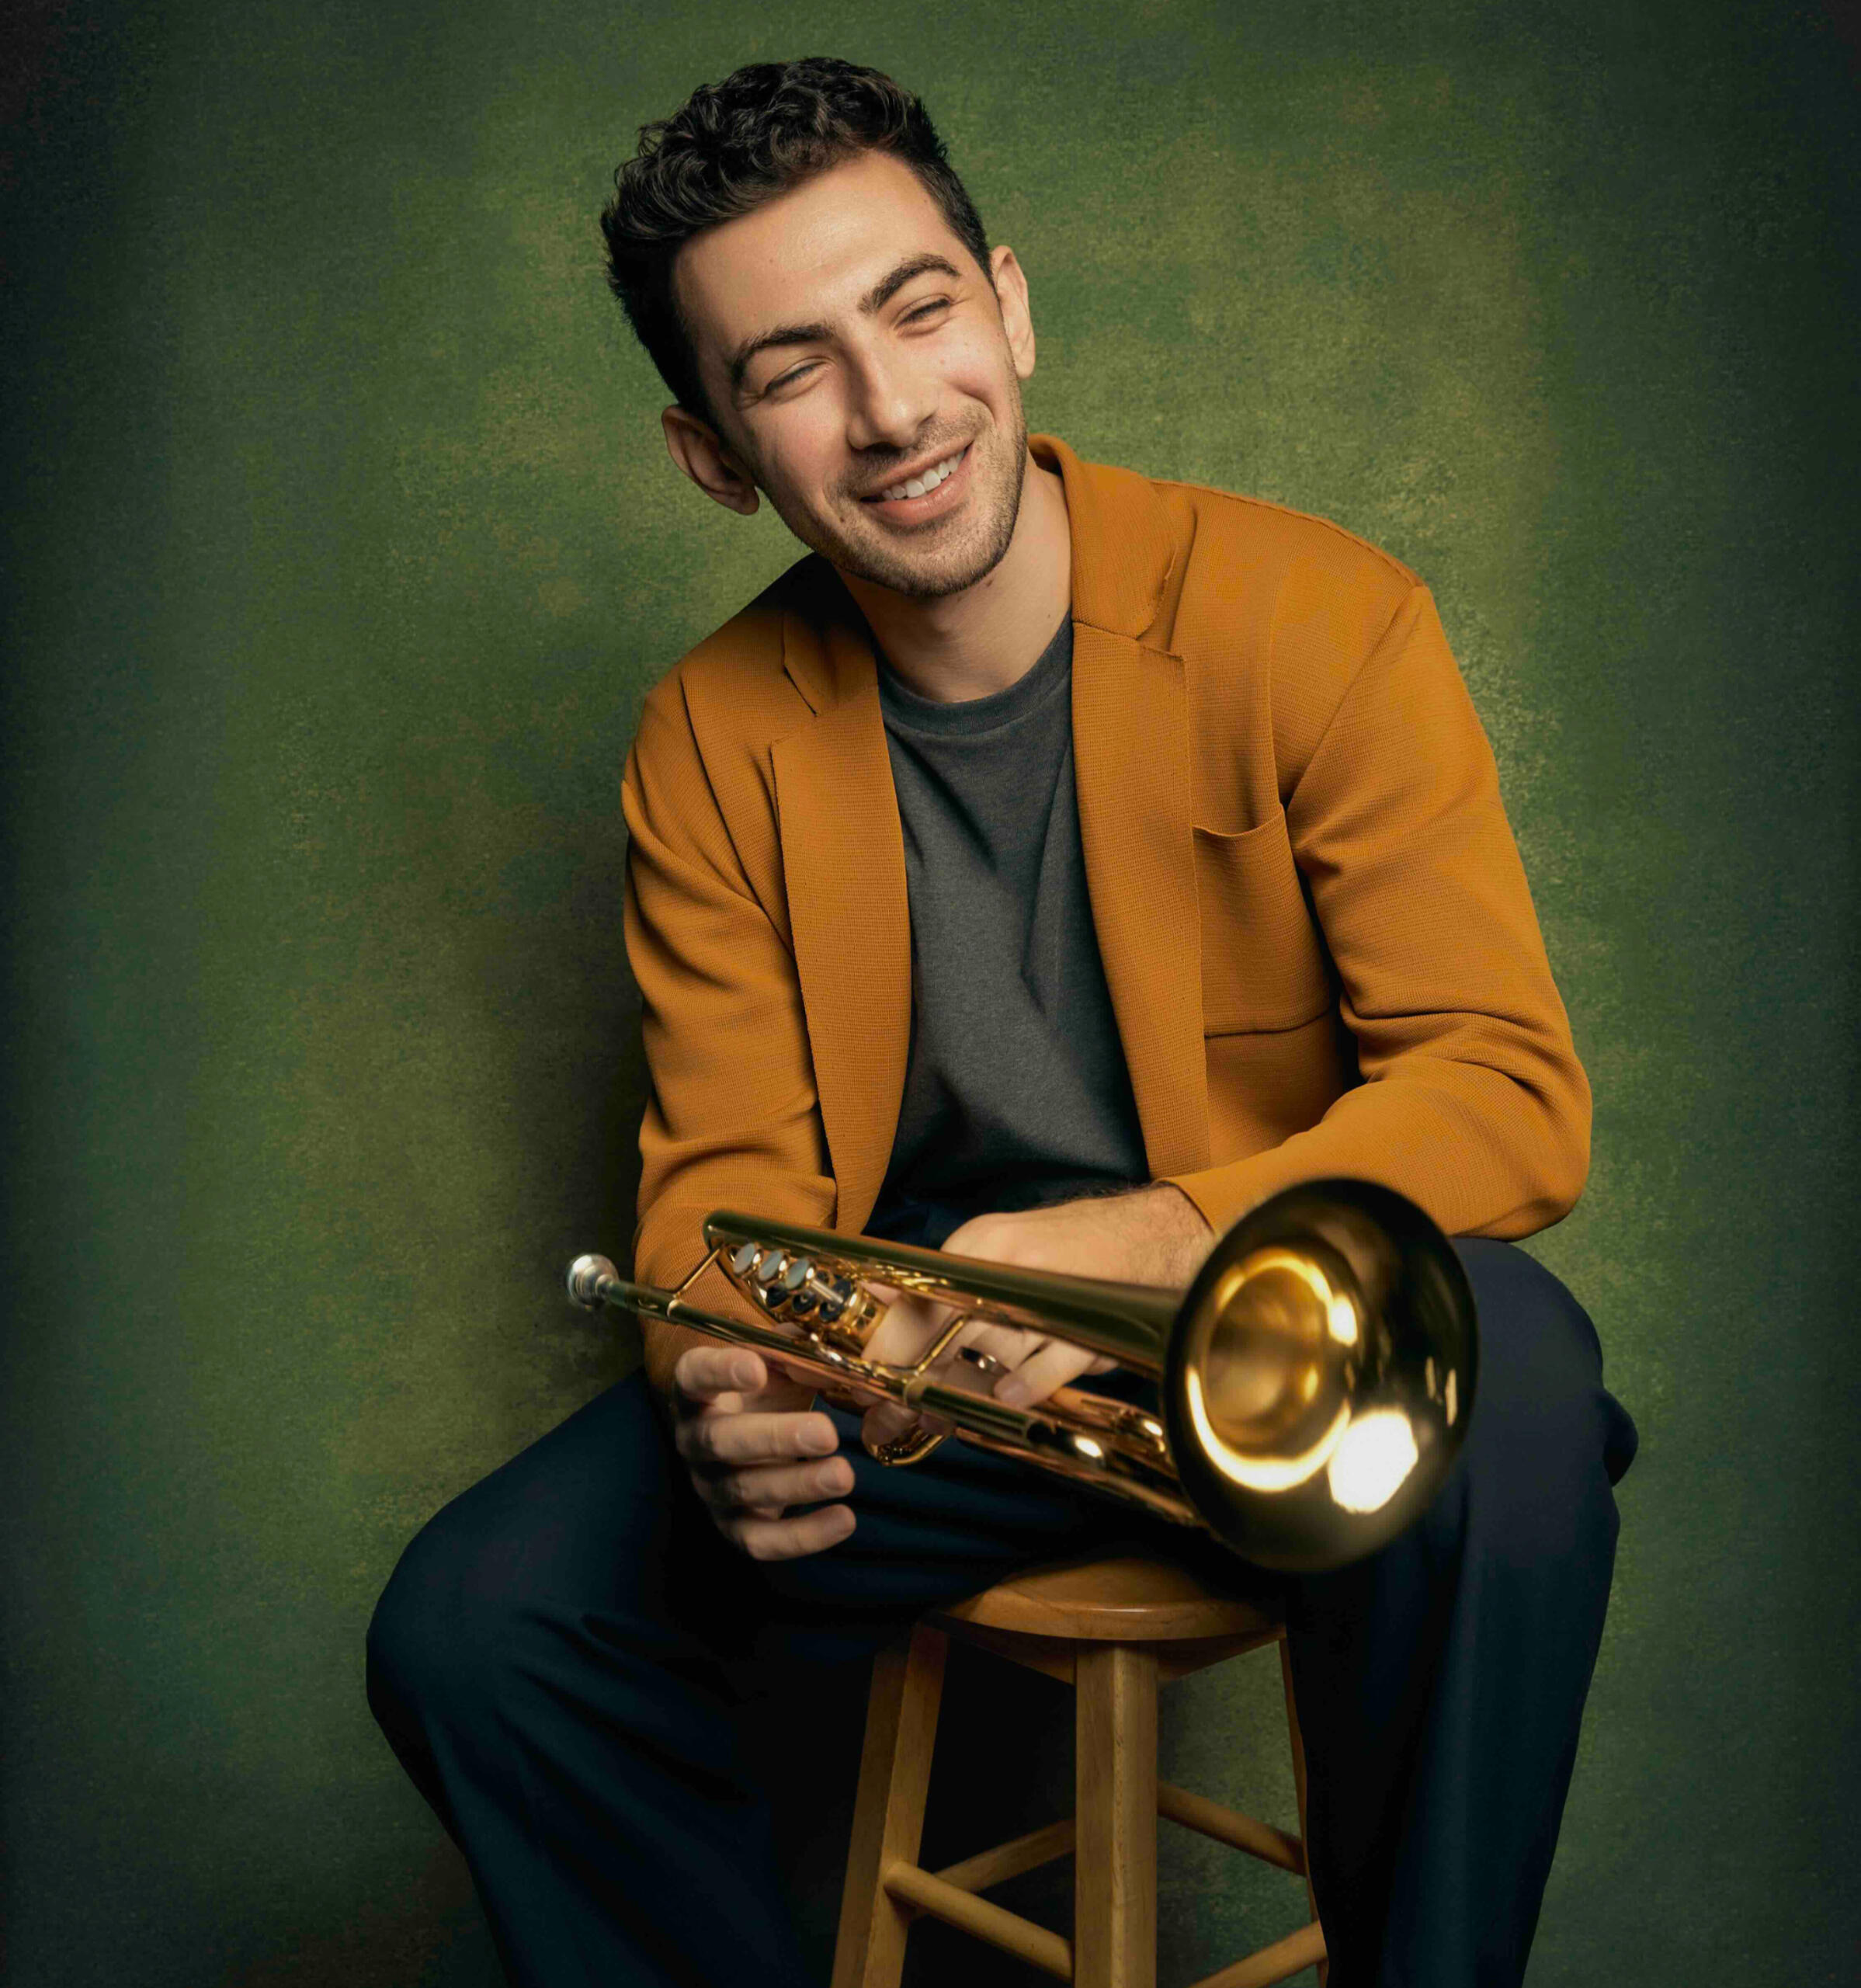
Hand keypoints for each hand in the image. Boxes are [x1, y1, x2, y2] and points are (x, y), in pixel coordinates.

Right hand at [671, 1344, 856, 1560]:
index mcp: (697, 1389)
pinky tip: (844, 1519)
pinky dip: (803, 1535)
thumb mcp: (781, 1361)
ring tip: (844, 1475)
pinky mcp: (734, 1527)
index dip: (720, 1372)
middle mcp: (695, 1439)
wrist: (758, 1431)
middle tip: (826, 1434)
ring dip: (797, 1485)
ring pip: (744, 1491)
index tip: (757, 1368)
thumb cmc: (769, 1388)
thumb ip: (801, 1351)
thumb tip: (831, 1357)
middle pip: (721, 1441)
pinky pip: (761, 1540)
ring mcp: (711, 1487)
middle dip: (775, 1438)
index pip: (695, 1375)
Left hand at [857, 1185, 1215, 1453]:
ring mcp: (1048, 1295)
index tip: (854, 1375)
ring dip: (957, 1394)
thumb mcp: (998, 1252)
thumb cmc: (1066, 1251)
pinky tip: (1006, 1399)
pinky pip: (1046, 1363)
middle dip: (904, 1379)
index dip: (881, 1339)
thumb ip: (945, 1282)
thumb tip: (879, 1303)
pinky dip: (1025, 1384)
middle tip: (879, 1421)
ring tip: (930, 1421)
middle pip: (940, 1327)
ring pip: (987, 1349)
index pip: (914, 1292)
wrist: (1149, 1234)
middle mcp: (1008, 1262)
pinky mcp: (1087, 1327)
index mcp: (982, 1242)